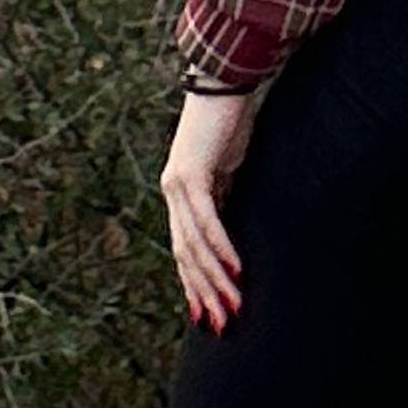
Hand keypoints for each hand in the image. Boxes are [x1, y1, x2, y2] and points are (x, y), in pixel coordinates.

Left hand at [160, 84, 263, 331]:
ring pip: (194, 245)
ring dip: (215, 279)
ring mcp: (178, 184)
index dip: (194, 286)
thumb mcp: (231, 169)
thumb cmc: (232, 123)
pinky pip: (207, 219)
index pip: (184, 251)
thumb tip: (235, 234)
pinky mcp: (191, 172)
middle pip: (185, 256)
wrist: (226, 80)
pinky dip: (221, 247)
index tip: (208, 318)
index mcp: (181, 195)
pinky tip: (235, 270)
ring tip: (232, 306)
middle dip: (203, 294)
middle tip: (221, 326)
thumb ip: (227, 199)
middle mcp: (173, 193)